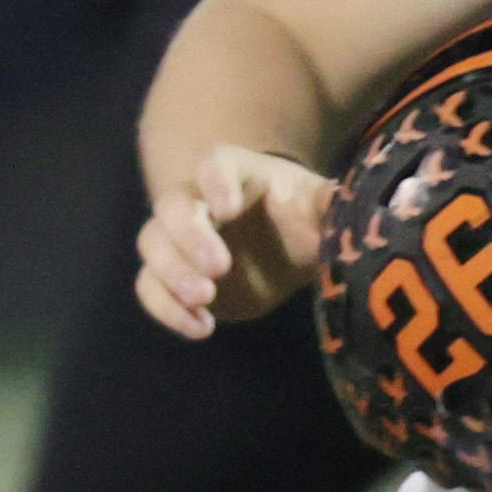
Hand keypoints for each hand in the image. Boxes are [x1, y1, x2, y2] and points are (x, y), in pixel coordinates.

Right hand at [134, 145, 334, 337]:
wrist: (288, 254)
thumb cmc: (303, 220)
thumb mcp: (321, 210)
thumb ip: (327, 203)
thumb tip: (342, 197)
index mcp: (237, 173)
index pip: (215, 164)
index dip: (215, 182)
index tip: (229, 209)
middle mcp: (198, 200)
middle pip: (172, 205)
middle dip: (188, 236)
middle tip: (217, 268)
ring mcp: (179, 239)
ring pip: (152, 244)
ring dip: (172, 272)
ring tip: (205, 298)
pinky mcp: (173, 276)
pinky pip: (149, 286)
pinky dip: (167, 308)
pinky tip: (202, 327)